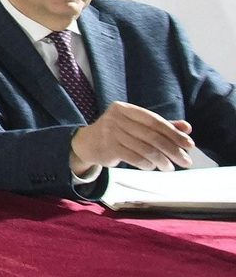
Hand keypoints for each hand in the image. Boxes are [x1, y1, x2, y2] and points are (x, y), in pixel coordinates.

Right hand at [70, 102, 195, 173]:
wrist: (87, 143)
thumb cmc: (117, 132)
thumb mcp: (136, 125)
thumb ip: (160, 126)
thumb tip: (186, 128)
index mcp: (126, 109)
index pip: (155, 121)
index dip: (174, 133)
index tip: (190, 145)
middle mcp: (117, 118)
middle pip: (152, 136)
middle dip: (173, 150)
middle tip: (186, 161)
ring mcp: (111, 133)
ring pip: (145, 149)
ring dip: (162, 161)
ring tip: (170, 168)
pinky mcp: (108, 148)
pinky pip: (135, 158)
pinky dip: (147, 164)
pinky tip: (152, 167)